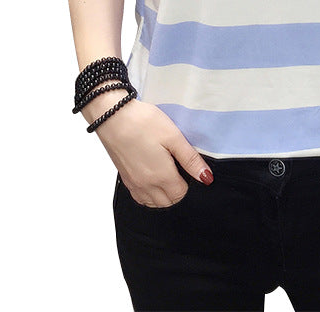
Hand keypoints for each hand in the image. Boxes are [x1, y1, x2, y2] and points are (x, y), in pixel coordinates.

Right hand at [96, 98, 213, 207]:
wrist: (112, 116)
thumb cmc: (143, 123)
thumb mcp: (173, 137)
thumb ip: (190, 159)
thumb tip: (206, 178)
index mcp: (161, 177)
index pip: (181, 194)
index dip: (189, 181)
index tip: (187, 166)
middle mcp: (146, 186)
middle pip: (167, 202)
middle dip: (177, 190)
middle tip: (178, 168)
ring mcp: (133, 183)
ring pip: (152, 203)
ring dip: (163, 195)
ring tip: (166, 172)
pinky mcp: (124, 178)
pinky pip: (139, 197)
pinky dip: (148, 193)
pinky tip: (151, 176)